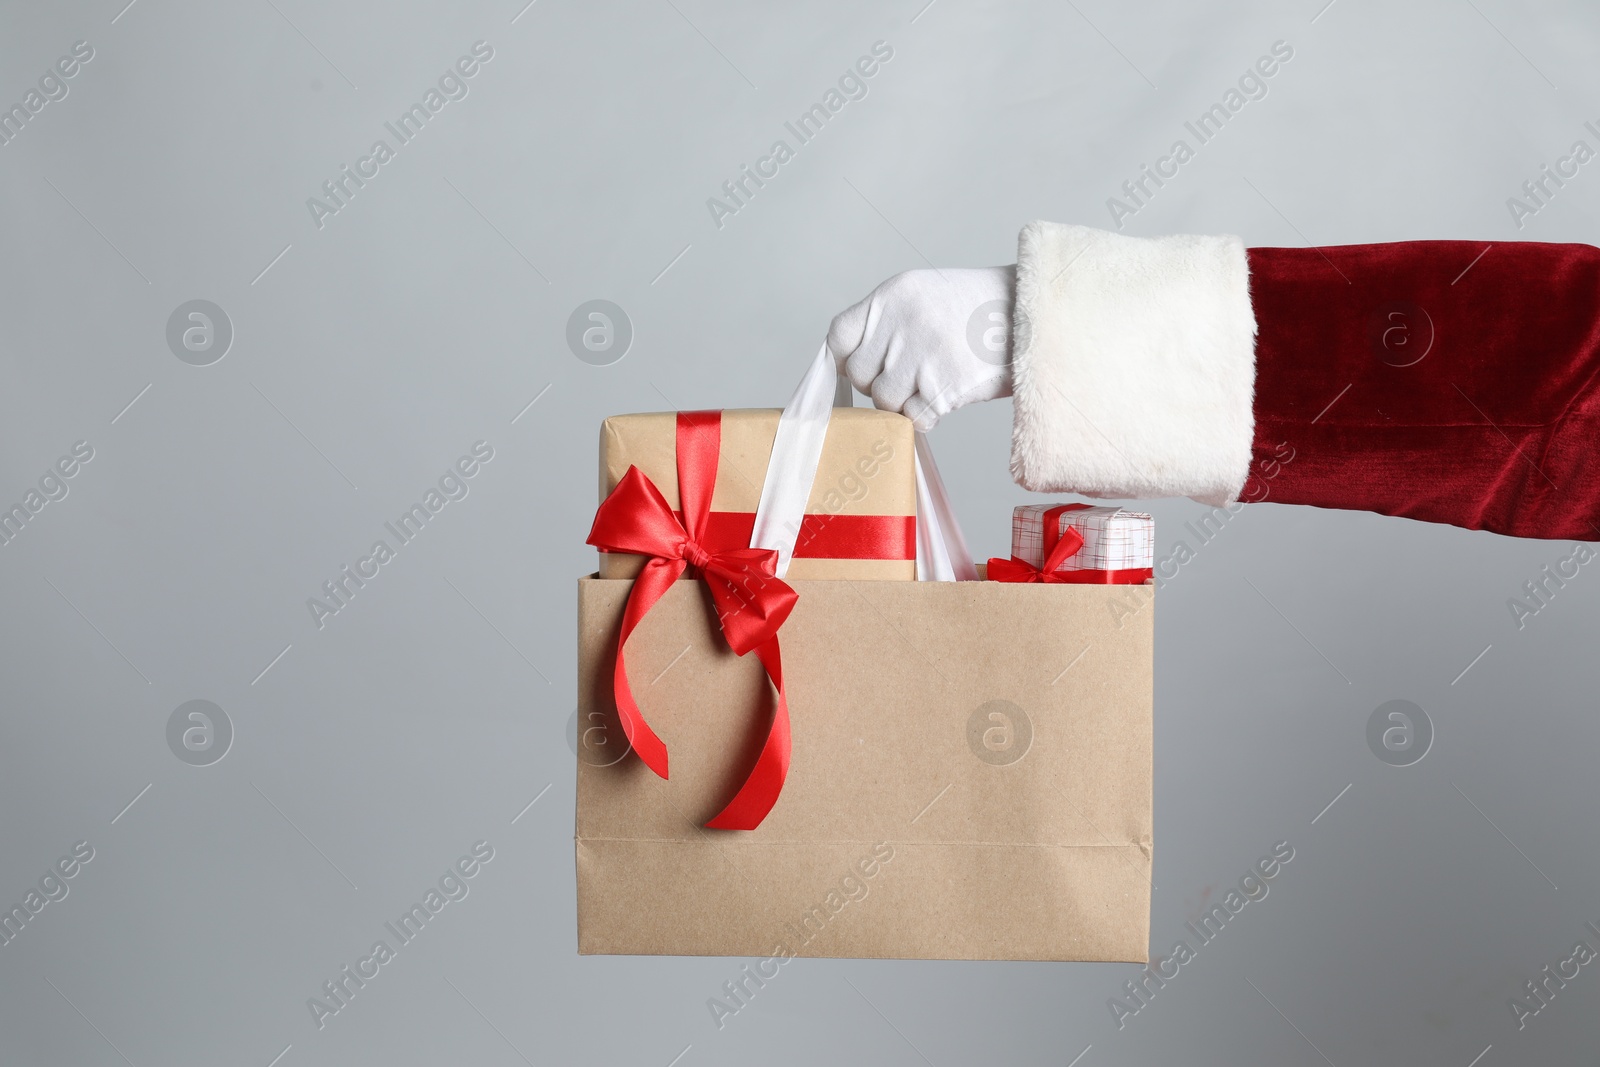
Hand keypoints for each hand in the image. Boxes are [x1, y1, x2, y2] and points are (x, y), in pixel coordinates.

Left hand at [826, 265, 1015, 431]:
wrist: (1033, 315)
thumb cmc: (980, 311)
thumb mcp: (925, 296)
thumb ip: (887, 323)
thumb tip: (851, 366)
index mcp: (892, 296)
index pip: (839, 336)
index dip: (845, 358)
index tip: (863, 367)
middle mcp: (900, 323)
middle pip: (858, 374)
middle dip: (878, 383)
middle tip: (909, 377)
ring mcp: (920, 356)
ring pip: (883, 400)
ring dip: (903, 402)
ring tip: (932, 385)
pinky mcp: (941, 387)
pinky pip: (913, 418)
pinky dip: (927, 416)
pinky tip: (946, 397)